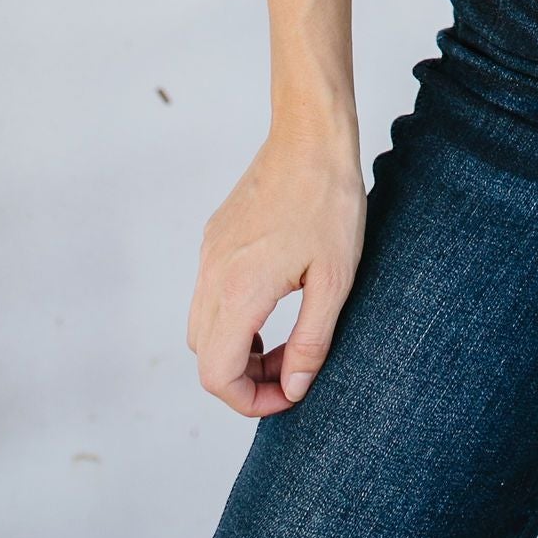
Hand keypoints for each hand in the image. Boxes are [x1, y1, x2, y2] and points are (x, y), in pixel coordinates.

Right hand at [187, 119, 367, 415]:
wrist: (310, 136)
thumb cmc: (329, 202)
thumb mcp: (334, 280)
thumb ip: (311, 342)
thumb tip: (293, 388)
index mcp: (239, 290)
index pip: (217, 375)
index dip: (251, 401)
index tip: (290, 393)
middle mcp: (212, 275)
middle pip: (206, 356)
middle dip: (246, 378)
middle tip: (294, 369)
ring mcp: (209, 254)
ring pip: (204, 327)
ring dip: (239, 349)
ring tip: (288, 342)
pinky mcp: (215, 237)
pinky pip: (209, 295)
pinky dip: (234, 317)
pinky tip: (274, 303)